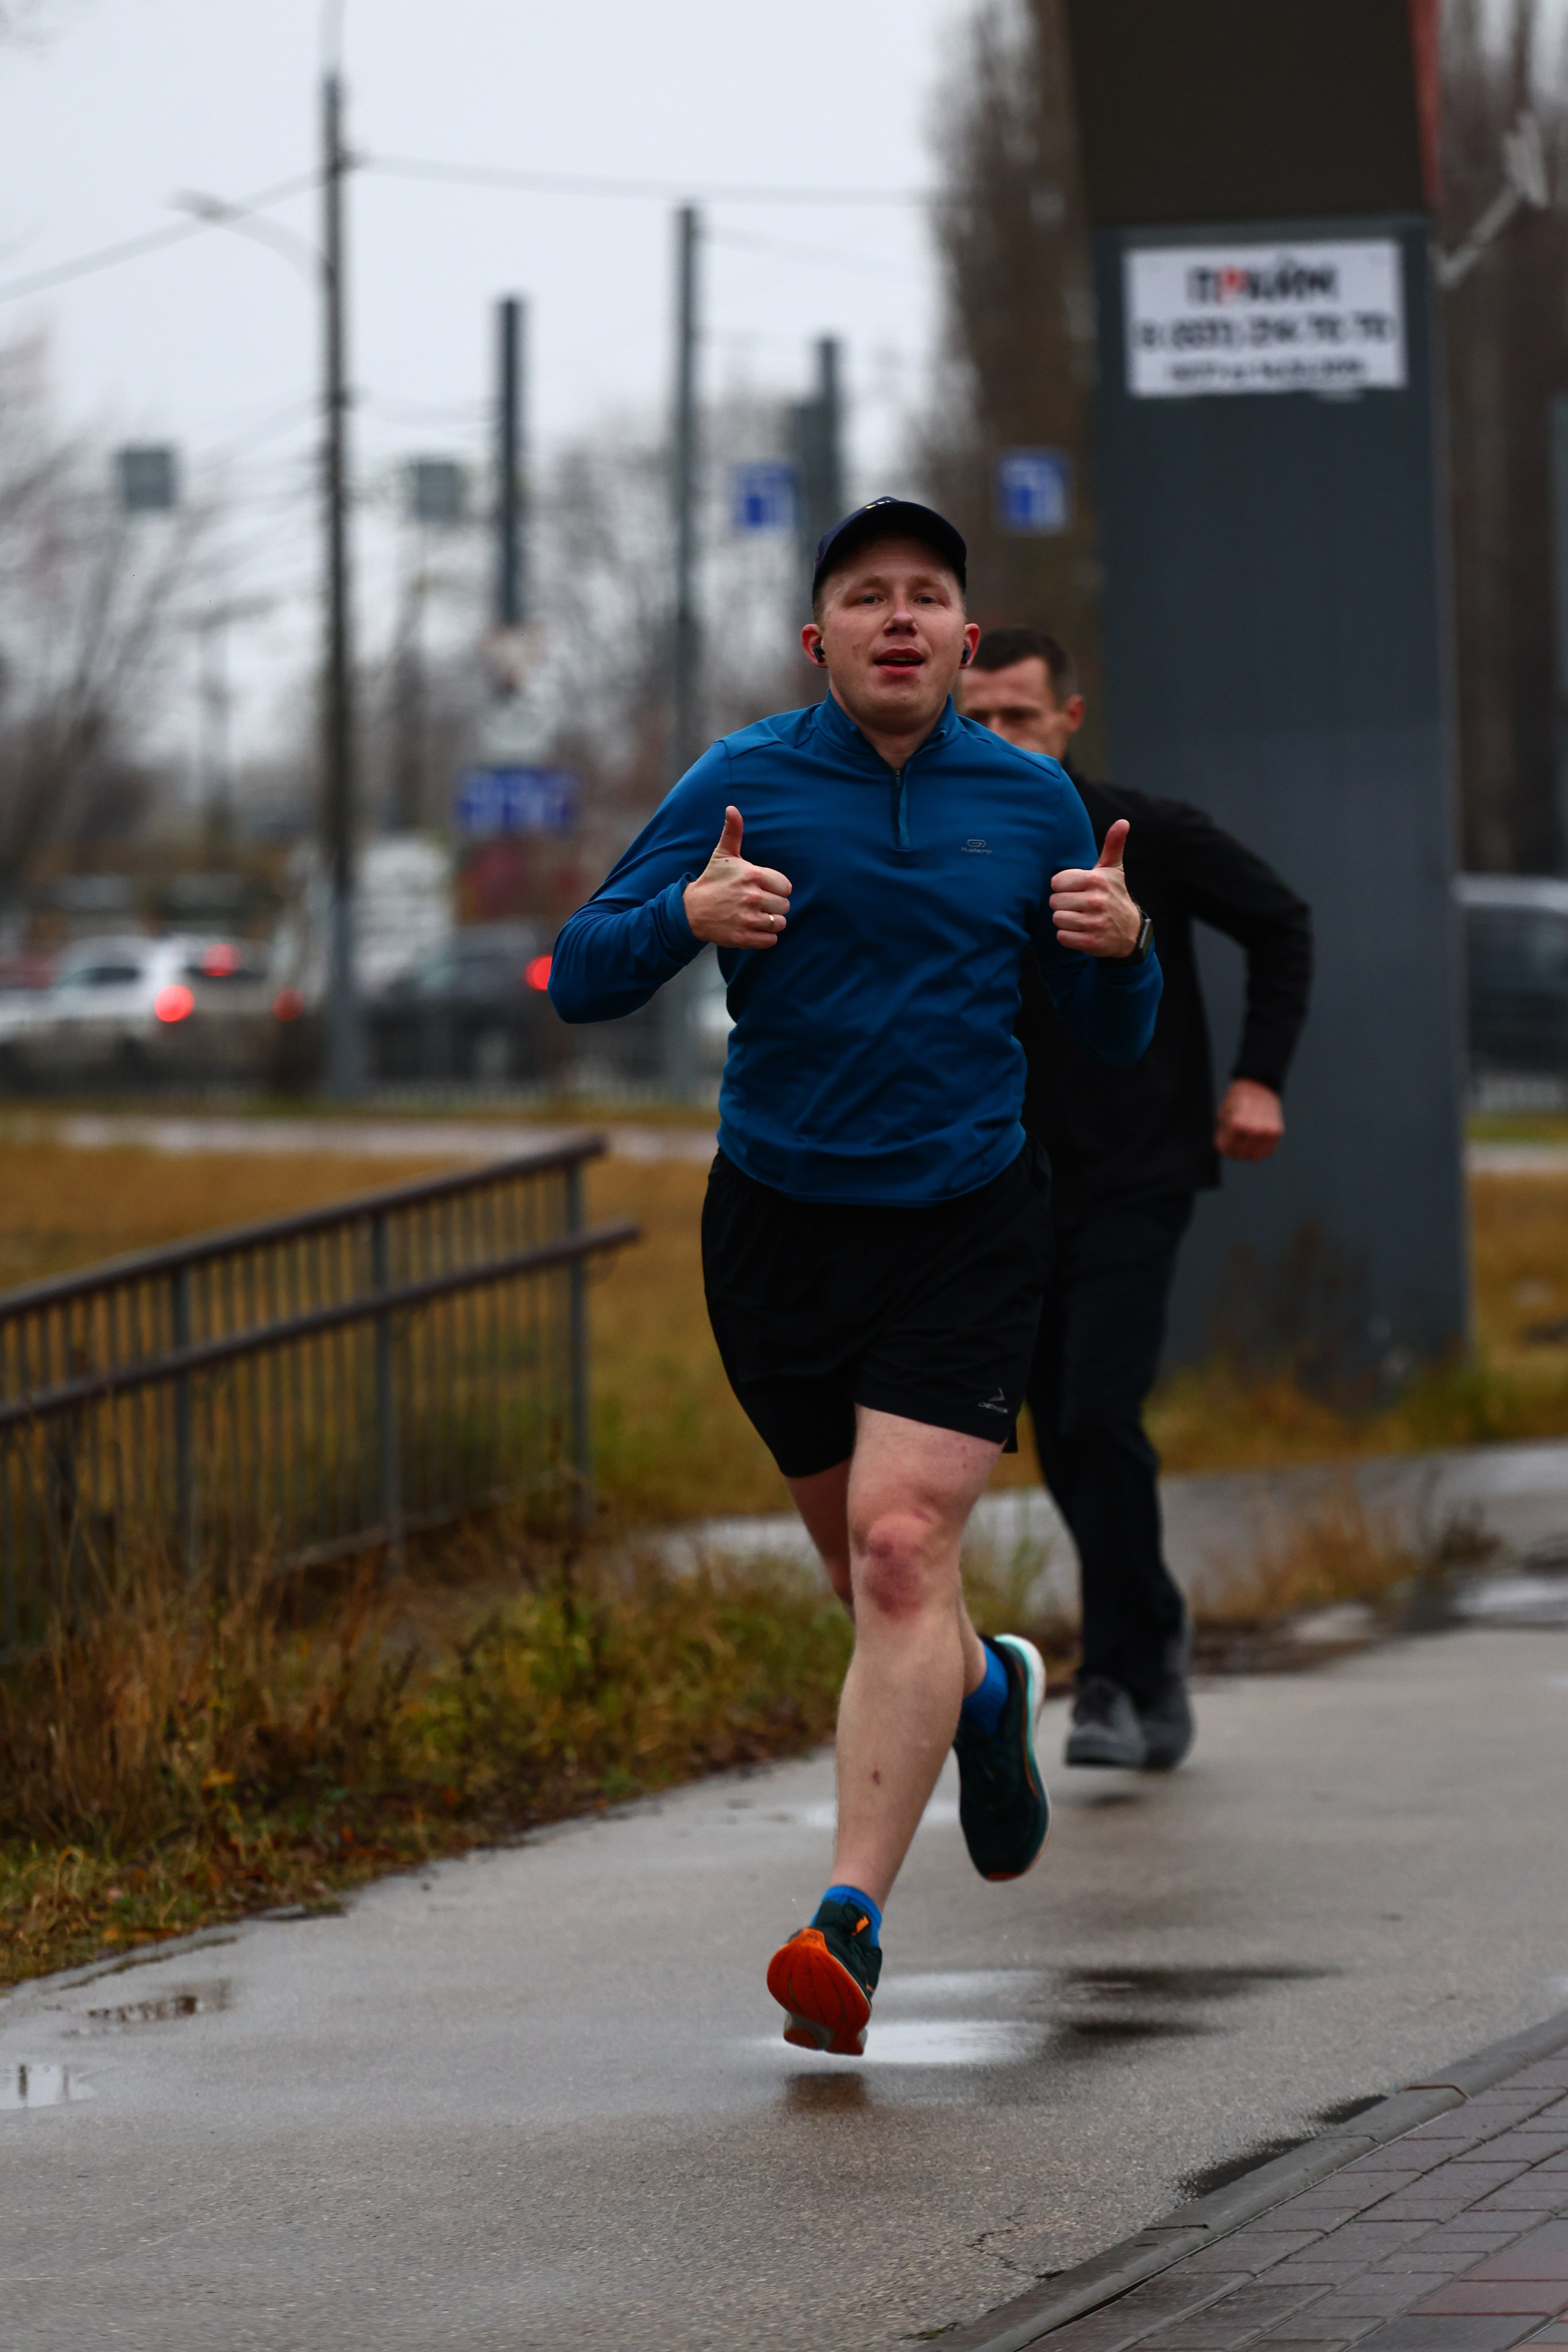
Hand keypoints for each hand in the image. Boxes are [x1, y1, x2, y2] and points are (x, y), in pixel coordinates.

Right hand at [682, 806, 792, 950]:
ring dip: (772, 922)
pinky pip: (771, 940)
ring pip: (780, 923)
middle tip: (759, 903)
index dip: (777, 888)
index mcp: (752, 875)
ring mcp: (748, 919)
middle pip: (785, 906)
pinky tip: (754, 928)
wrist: (690, 911)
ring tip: (757, 916)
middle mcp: (752, 897)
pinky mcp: (744, 937)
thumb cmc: (711, 881)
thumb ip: (732, 832)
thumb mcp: (722, 854)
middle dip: (775, 905)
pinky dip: (765, 937)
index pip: (786, 886)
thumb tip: (732, 808)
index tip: (763, 888)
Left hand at [1049, 818, 1141, 958]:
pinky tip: (1080, 931)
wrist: (1130, 931)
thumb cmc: (1115, 895)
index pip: (1057, 881)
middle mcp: (1096, 901)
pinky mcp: (1091, 942)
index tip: (1076, 889)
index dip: (1063, 886)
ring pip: (1057, 919)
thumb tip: (1123, 822)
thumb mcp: (1113, 870)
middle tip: (1077, 905)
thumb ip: (1113, 845)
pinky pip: (1063, 937)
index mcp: (1097, 880)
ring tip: (1078, 917)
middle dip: (1062, 904)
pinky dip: (1068, 936)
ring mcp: (1095, 923)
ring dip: (1064, 920)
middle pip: (1055, 901)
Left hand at [1215, 1078, 1284, 1162]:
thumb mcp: (1223, 1112)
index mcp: (1238, 1124)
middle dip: (1233, 1149)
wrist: (1259, 1083)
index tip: (1222, 1140)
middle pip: (1239, 1156)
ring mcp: (1268, 1132)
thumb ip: (1224, 1132)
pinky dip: (1261, 1148)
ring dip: (1247, 1151)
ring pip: (1255, 1157)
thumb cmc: (1238, 1098)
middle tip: (1232, 1139)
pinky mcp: (1278, 1132)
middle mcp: (1254, 1129)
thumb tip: (1225, 1148)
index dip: (1222, 1146)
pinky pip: (1268, 1152)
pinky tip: (1256, 1138)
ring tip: (1244, 1139)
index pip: (1226, 1149)